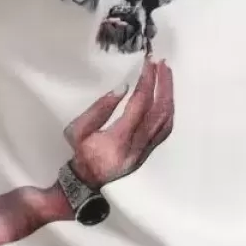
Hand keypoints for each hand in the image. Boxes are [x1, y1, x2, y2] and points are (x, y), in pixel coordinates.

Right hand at [0, 60, 174, 245]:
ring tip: (166, 74)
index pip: (139, 106)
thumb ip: (99, 109)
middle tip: (161, 64)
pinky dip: (168, 109)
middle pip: (159, 112)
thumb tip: (122, 88)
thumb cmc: (79, 154)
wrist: (85, 182)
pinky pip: (165, 129)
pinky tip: (165, 95)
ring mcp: (146, 151)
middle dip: (163, 85)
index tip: (147, 64)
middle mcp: (137, 147)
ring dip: (168, 95)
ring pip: (166, 121)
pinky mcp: (149, 152)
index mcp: (118, 140)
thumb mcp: (77, 130)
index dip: (146, 83)